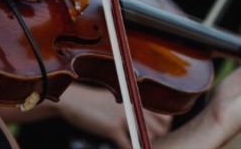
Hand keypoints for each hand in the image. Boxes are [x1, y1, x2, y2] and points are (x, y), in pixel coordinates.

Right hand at [57, 84, 171, 147]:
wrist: (74, 101)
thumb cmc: (96, 103)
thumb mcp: (119, 101)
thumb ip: (135, 108)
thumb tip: (150, 123)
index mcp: (138, 97)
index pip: (165, 115)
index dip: (164, 127)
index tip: (158, 133)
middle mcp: (134, 105)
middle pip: (160, 129)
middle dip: (157, 139)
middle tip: (147, 141)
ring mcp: (124, 116)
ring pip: (147, 137)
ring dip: (144, 144)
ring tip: (138, 144)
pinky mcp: (112, 128)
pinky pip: (129, 145)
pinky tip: (126, 148)